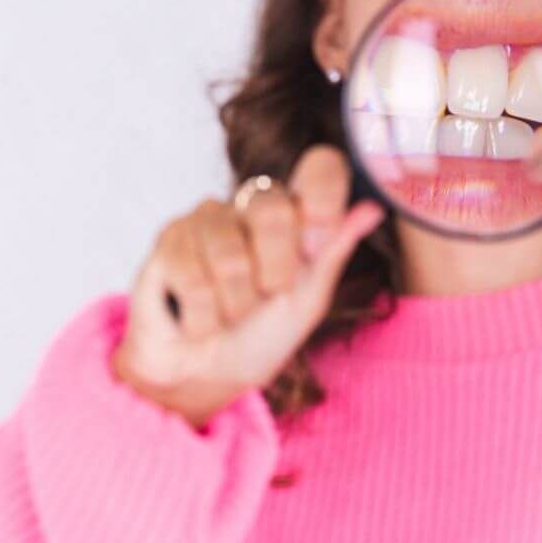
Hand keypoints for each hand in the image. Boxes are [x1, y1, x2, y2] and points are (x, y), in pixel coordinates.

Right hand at [112, 144, 385, 427]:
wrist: (207, 376)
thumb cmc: (260, 336)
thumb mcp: (308, 299)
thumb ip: (333, 250)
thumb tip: (373, 207)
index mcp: (295, 212)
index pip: (320, 166)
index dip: (323, 198)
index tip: (315, 248)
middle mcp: (249, 204)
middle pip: (274, 208)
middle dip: (274, 272)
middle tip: (263, 298)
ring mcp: (207, 218)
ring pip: (230, 254)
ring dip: (234, 304)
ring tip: (227, 314)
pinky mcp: (168, 240)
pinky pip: (193, 277)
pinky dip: (202, 315)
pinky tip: (197, 318)